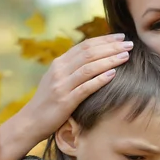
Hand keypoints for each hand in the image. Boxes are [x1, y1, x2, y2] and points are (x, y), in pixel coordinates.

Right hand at [0, 33, 132, 159]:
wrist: (29, 122)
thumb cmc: (47, 102)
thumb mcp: (56, 80)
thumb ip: (70, 69)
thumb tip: (92, 58)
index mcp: (58, 64)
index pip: (84, 46)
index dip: (104, 40)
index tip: (121, 37)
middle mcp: (59, 71)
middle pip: (89, 53)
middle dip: (111, 47)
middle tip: (129, 43)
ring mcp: (61, 86)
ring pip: (88, 67)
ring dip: (109, 60)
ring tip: (125, 56)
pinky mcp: (65, 101)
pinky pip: (85, 88)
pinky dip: (100, 80)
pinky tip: (113, 74)